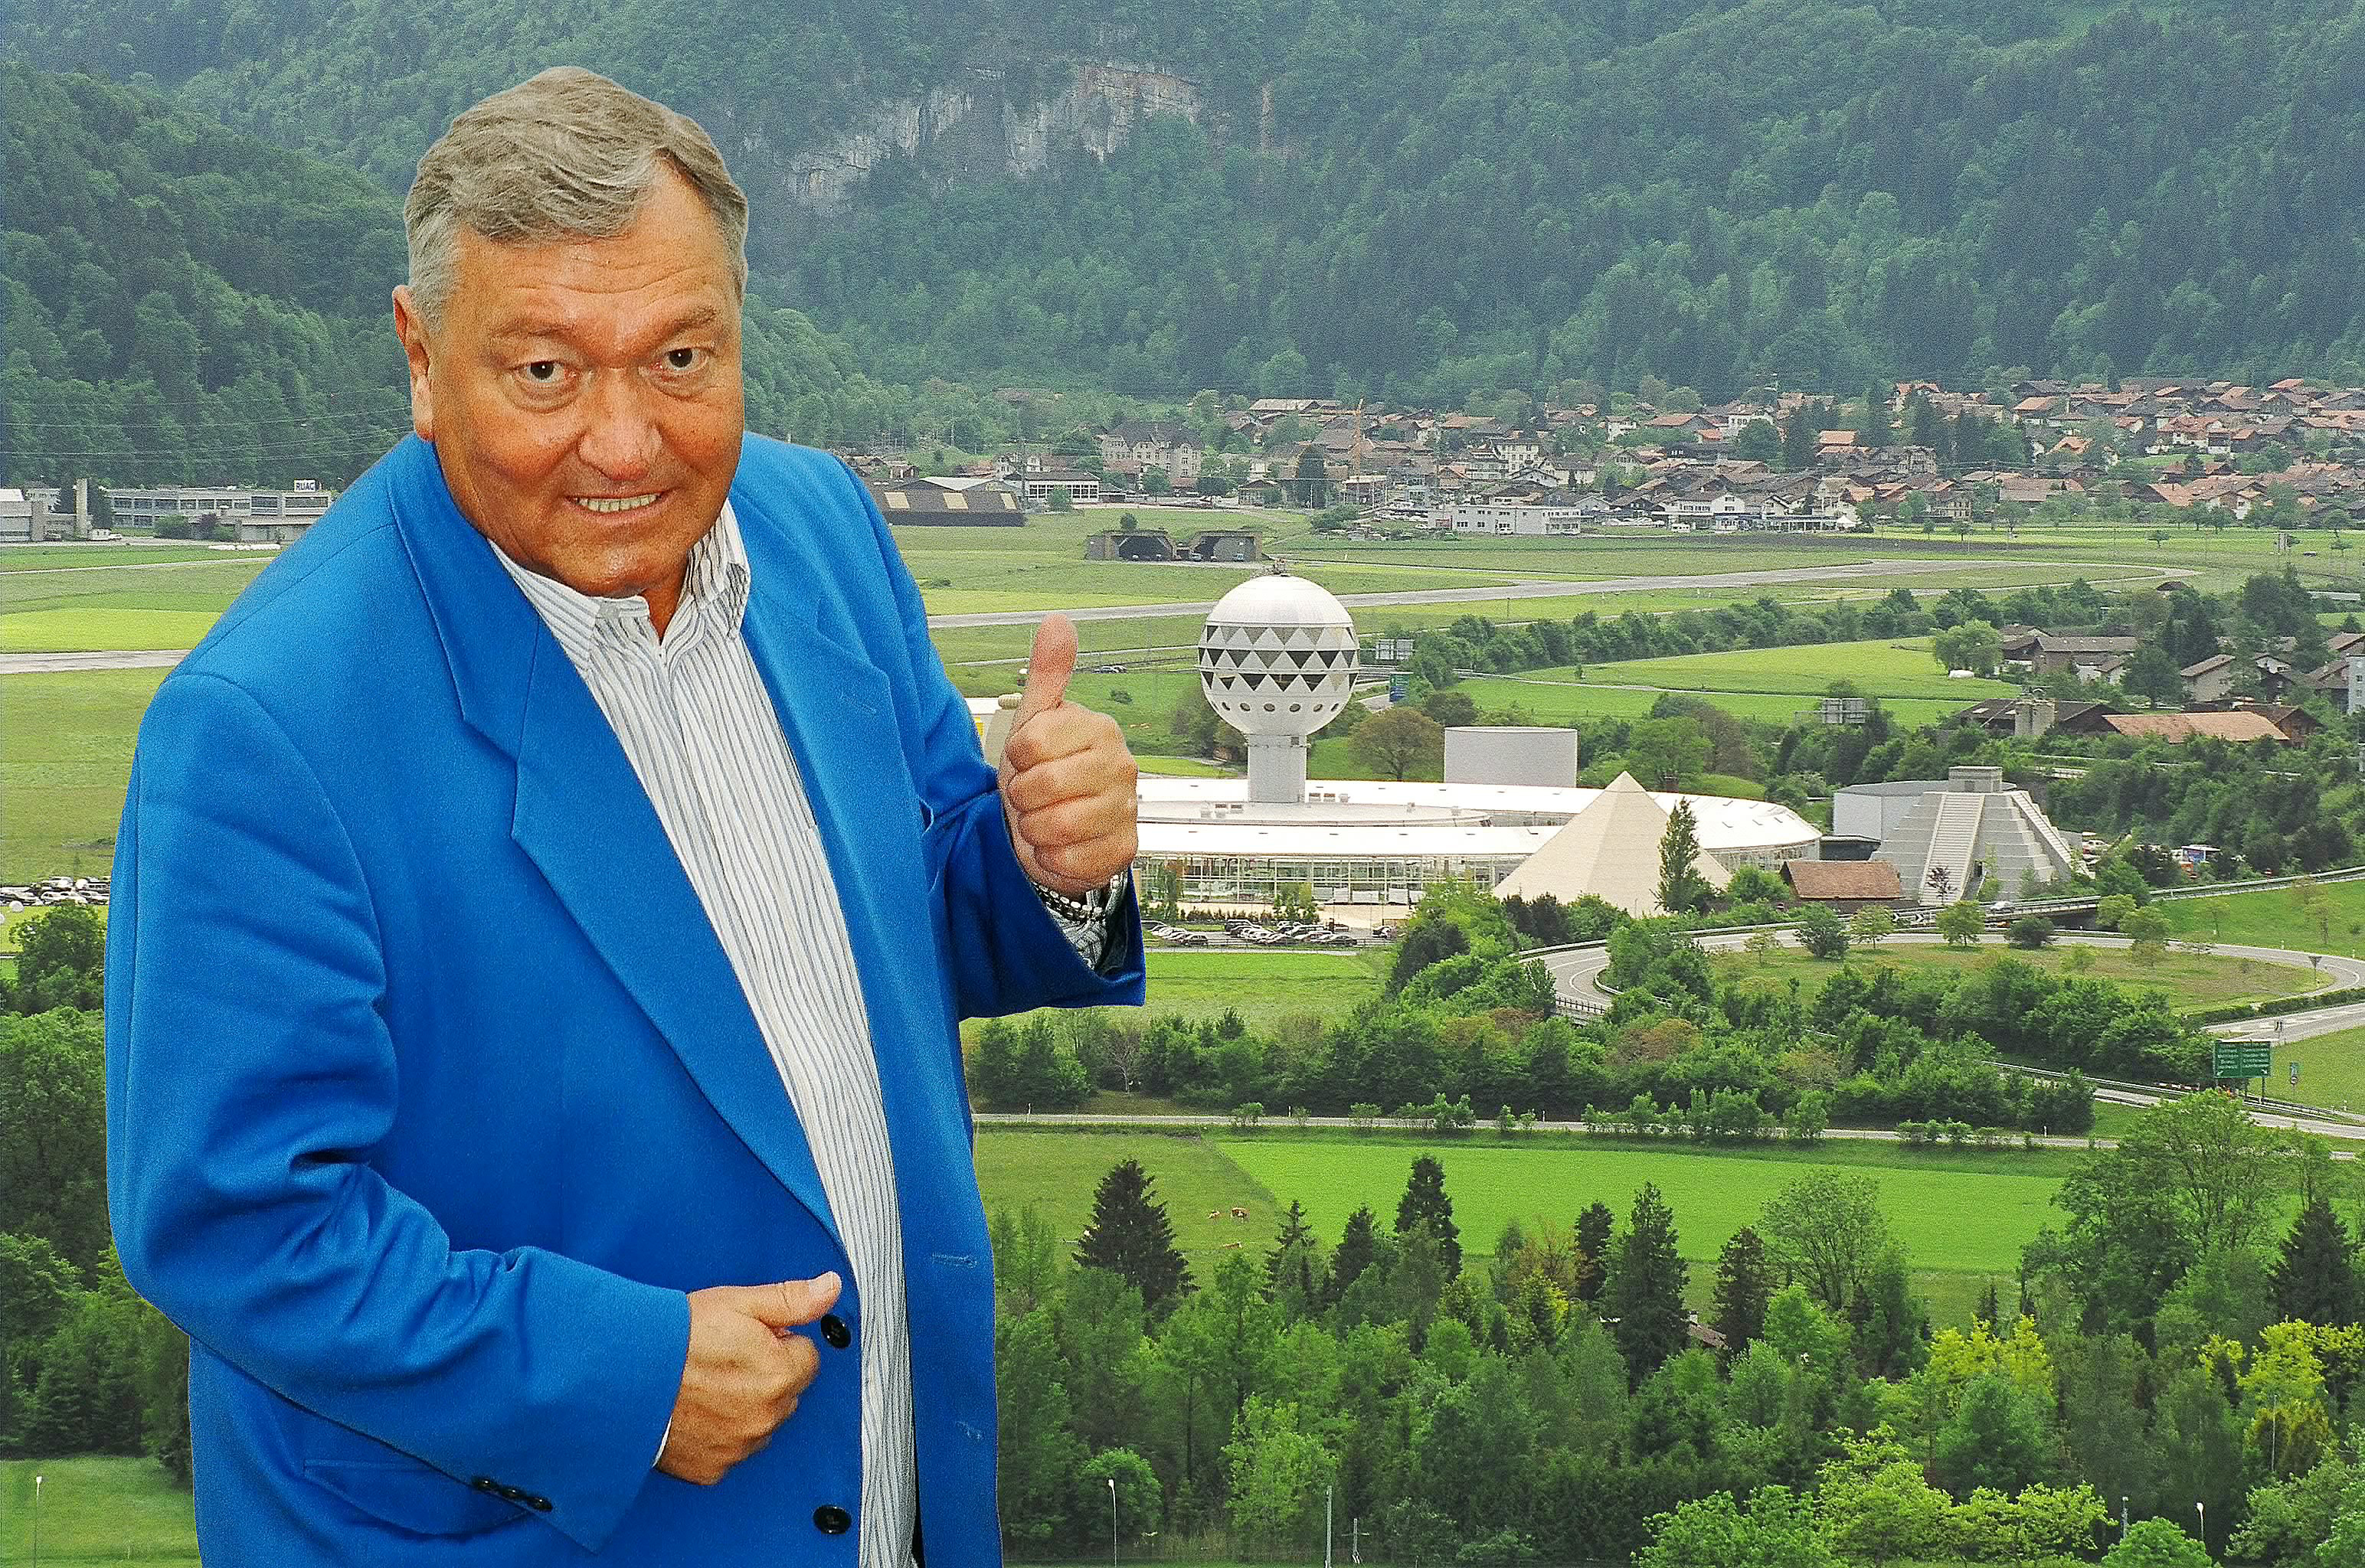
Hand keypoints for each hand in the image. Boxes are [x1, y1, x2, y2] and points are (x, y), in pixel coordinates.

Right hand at [658, 1272, 840, 1485]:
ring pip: (761, 1423)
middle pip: (786, 1393)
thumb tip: (831, 1287)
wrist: (622, 1376)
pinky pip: (732, 1450)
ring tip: (706, 1385)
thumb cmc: (678, 1336)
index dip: (779, 1343)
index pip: (806, 1358)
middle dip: (767, 1375)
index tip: (749, 1339)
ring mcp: (739, 1448)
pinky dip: (719, 1435)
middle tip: (724, 1359)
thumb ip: (792, 1299)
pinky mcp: (712, 1470)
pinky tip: (695, 1413)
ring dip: (746, 1407)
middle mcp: (765, 1418)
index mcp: (780, 1375)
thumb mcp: (738, 1303)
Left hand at [999, 614, 1138, 895]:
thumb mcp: (1038, 721)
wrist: (1059, 830)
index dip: (1016, 757)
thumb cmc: (1046, 771)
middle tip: (1033, 794)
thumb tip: (1057, 621)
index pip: (1031, 743)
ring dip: (1035, 829)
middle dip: (1023, 796)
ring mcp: (1126, 810)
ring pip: (1054, 827)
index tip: (1025, 760)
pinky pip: (1068, 861)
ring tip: (1044, 819)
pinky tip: (1059, 847)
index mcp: (1100, 729)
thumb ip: (1047, 673)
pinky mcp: (1122, 851)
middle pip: (1042, 786)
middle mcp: (1121, 767)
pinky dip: (1051, 859)